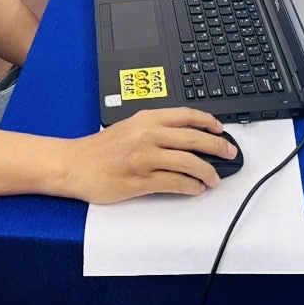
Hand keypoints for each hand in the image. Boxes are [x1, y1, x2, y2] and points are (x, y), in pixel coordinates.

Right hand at [66, 108, 237, 203]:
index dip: (208, 121)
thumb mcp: (129, 127)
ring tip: (215, 179)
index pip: (185, 115)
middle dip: (217, 146)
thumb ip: (154, 128)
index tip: (221, 128)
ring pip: (187, 163)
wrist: (73, 164)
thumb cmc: (99, 148)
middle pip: (193, 138)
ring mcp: (144, 159)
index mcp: (146, 119)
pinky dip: (190, 186)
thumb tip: (184, 136)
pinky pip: (173, 183)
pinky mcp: (139, 182)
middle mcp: (147, 136)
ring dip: (207, 171)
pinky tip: (196, 189)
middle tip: (230, 153)